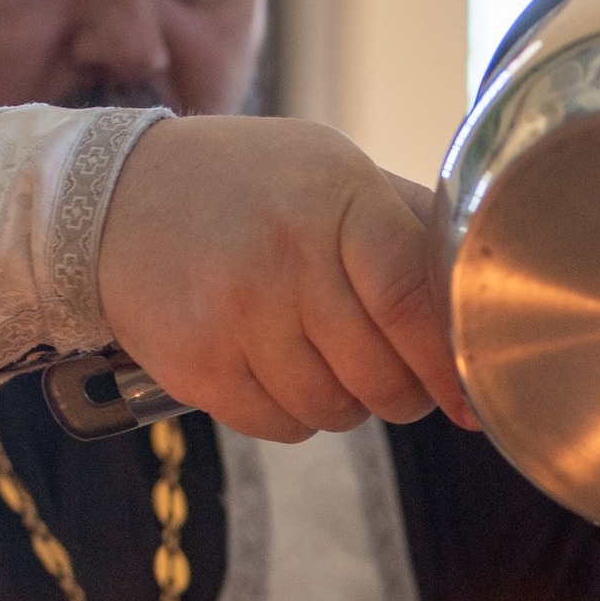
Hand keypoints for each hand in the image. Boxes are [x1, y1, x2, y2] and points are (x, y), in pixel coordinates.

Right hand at [96, 117, 466, 444]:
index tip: (469, 396)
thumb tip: (484, 305)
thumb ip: (409, 227)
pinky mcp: (197, 365)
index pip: (411, 298)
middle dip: (403, 392)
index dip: (449, 361)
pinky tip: (278, 370)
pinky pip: (281, 427)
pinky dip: (294, 414)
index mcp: (337, 200)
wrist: (115, 197)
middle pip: (382, 374)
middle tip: (395, 376)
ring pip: (334, 410)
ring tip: (326, 359)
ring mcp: (236, 315)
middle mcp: (286, 257)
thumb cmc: (252, 187)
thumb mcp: (334, 173)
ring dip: (346, 403)